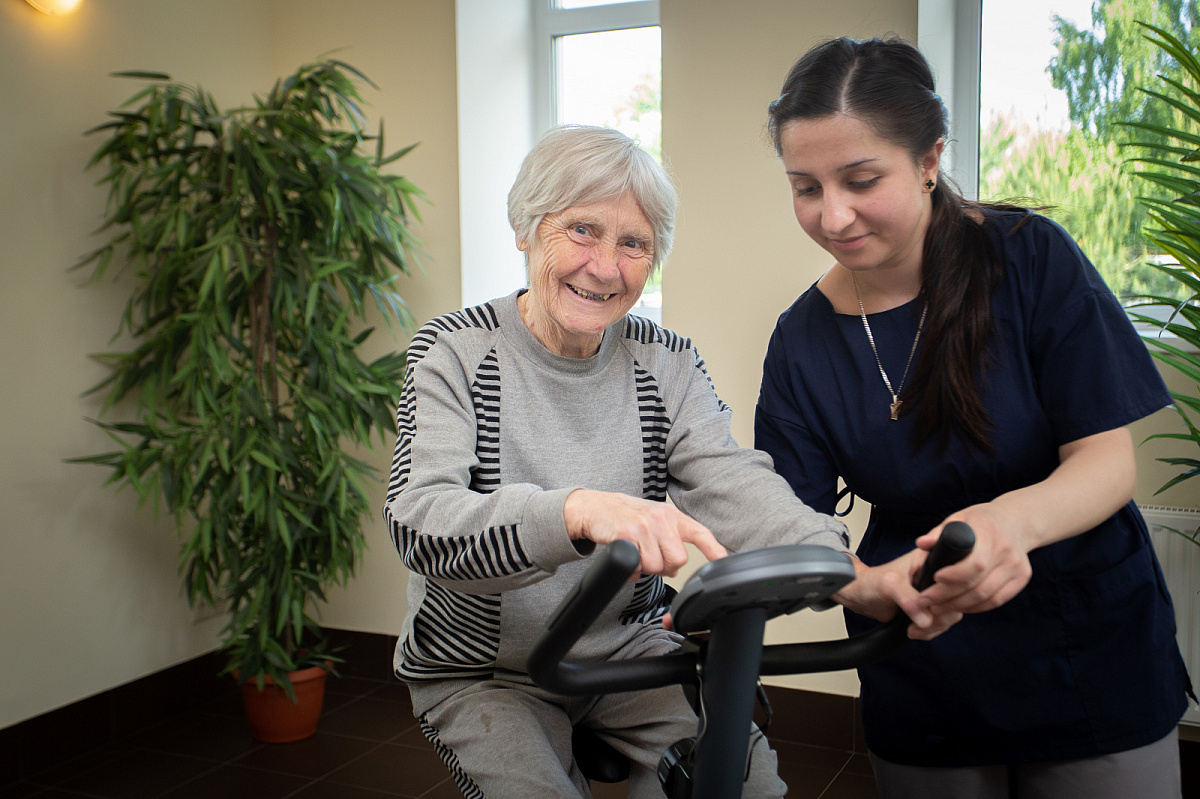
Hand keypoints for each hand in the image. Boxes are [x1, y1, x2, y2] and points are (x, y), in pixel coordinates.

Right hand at [564, 489, 726, 576]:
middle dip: (664, 567)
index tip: (724, 561)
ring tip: (635, 556)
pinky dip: (631, 570)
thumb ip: (669, 541)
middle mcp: (660, 518)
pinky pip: (637, 566)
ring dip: (644, 569)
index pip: (699, 533)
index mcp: (671, 516)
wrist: (594, 507)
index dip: (715, 549)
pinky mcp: (626, 535)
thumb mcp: (653, 522)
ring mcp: (644, 526)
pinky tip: (625, 558)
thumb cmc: (625, 517)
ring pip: (656, 566)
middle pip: (678, 559)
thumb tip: (676, 568)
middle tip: (649, 559)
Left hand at [832, 550, 962, 640]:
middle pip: (957, 598)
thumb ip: (907, 598)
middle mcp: (936, 575)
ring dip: (935, 626)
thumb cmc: (870, 582)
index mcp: (929, 558)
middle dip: (940, 615)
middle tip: (920, 619)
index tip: (930, 605)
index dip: (947, 594)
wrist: (859, 596)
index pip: (955, 575)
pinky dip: (930, 631)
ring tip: (913, 627)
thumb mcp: (888, 585)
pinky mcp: (930, 608)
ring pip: (951, 614)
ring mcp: (934, 593)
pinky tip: (914, 630)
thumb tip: (926, 618)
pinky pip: (941, 623)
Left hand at [915, 505, 1032, 614]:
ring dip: (959, 606)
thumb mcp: (959, 518)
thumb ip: (938, 533)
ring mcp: (1017, 566)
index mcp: (989, 532)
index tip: (934, 578)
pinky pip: (997, 601)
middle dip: (948, 596)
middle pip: (978, 584)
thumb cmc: (979, 521)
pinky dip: (976, 607)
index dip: (954, 575)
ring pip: (987, 596)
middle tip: (926, 600)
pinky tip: (959, 607)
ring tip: (937, 607)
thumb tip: (921, 544)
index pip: (976, 562)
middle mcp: (1007, 551)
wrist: (1015, 521)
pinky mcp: (1022, 578)